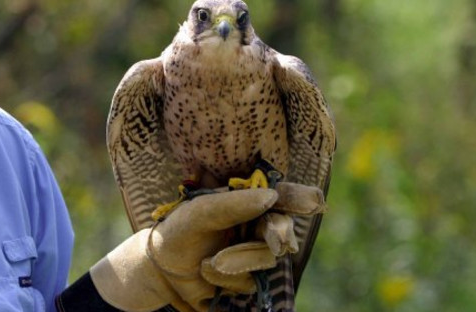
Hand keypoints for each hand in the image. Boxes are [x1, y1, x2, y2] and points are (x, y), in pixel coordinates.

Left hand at [90, 184, 324, 311]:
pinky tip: (207, 270)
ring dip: (238, 259)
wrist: (161, 269)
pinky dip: (227, 276)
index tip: (314, 202)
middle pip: (283, 228)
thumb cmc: (179, 231)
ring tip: (208, 261)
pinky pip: (250, 279)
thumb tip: (271, 197)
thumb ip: (232, 204)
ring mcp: (256, 253)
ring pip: (267, 256)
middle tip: (277, 239)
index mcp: (247, 201)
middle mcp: (257, 225)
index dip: (300, 198)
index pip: (281, 196)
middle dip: (277, 233)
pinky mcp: (250, 279)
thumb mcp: (199, 212)